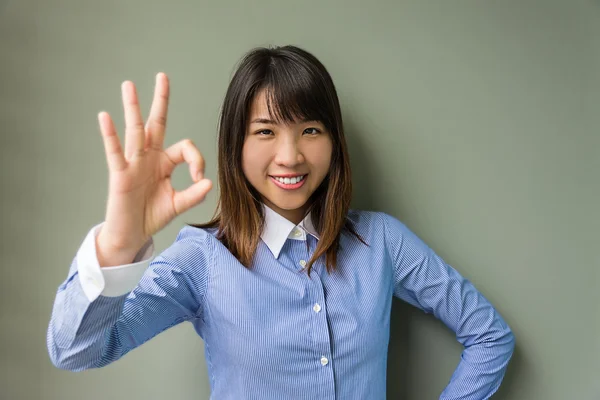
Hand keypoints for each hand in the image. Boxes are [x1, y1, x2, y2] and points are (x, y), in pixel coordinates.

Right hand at [96, 72, 211, 262]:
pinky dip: (110, 134)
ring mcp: (133, 163)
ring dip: (133, 108)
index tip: (198, 178)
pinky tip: (105, 117)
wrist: (132, 234)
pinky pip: (114, 151)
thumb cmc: (152, 215)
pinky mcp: (119, 173)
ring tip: (129, 85)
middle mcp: (149, 157)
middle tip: (162, 76)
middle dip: (160, 100)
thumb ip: (193, 194)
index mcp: (164, 162)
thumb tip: (209, 182)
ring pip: (134, 130)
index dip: (196, 160)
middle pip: (156, 123)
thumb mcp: (178, 204)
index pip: (185, 147)